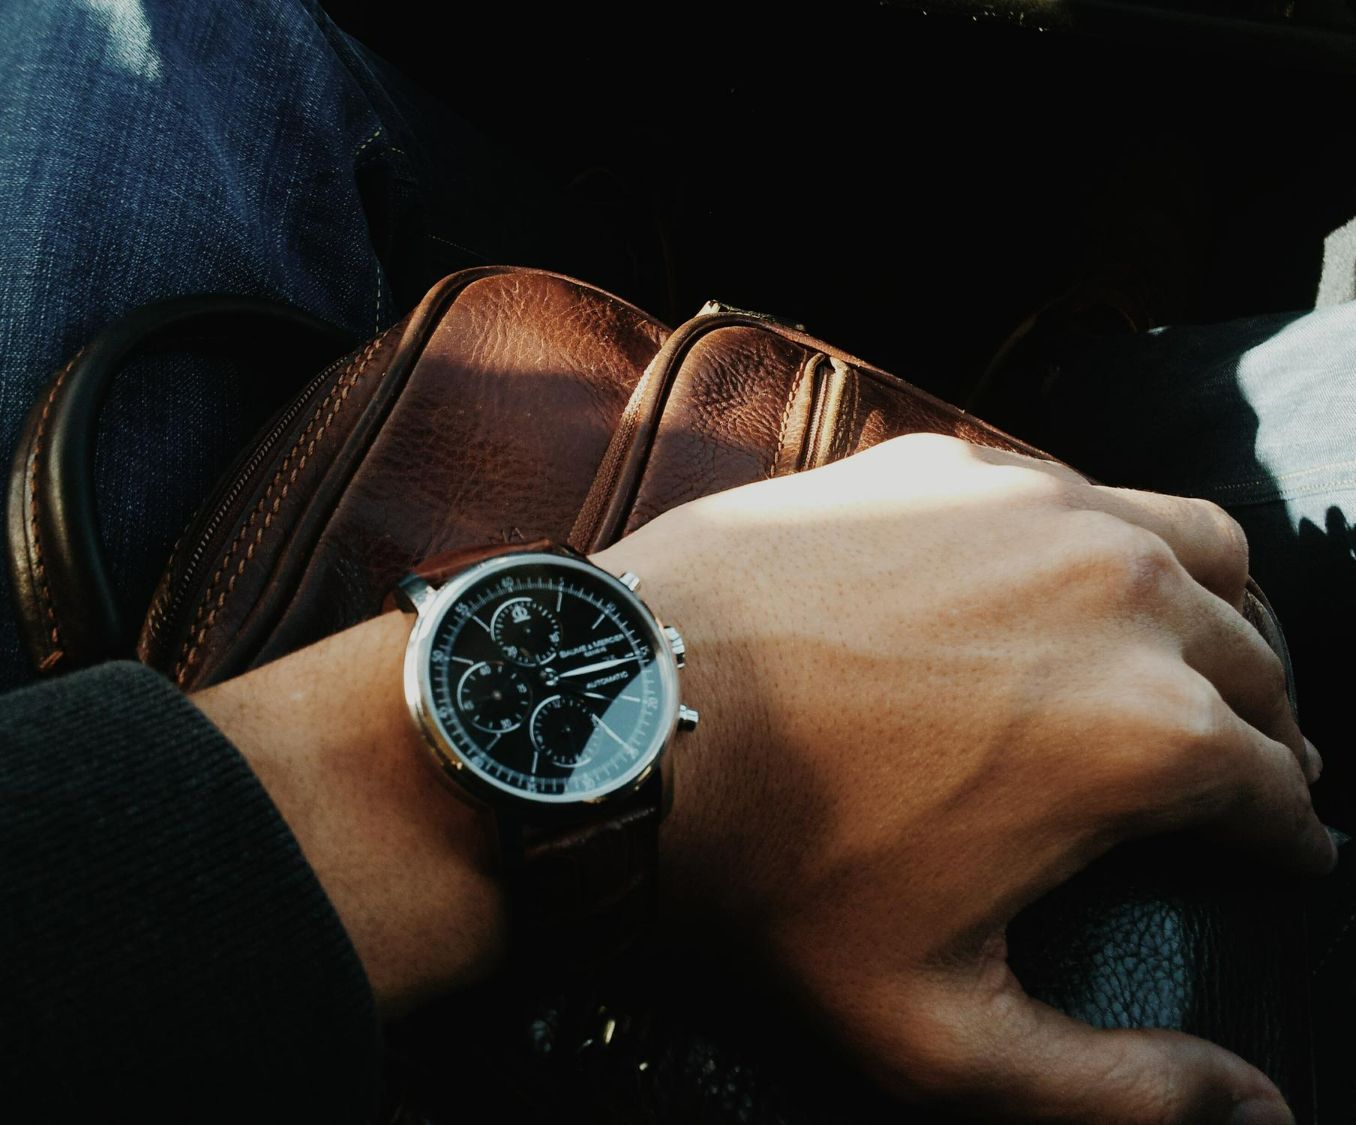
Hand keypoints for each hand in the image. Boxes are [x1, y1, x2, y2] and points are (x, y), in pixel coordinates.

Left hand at [592, 434, 1330, 1124]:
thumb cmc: (770, 876)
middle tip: (1240, 771)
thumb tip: (1263, 1115)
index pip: (1278, 794)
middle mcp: (1119, 589)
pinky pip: (1079, 489)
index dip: (1285, 841)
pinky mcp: (947, 462)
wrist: (621, 721)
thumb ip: (1118, 1092)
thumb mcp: (938, 1030)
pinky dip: (1111, 542)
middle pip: (1258, 662)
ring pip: (1196, 546)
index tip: (1277, 854)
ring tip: (1193, 665)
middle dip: (1265, 729)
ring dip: (1220, 614)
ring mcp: (1032, 505)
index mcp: (1150, 733)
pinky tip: (1067, 587)